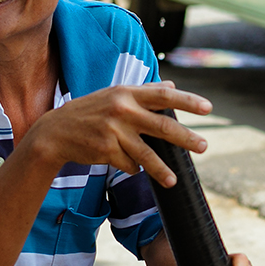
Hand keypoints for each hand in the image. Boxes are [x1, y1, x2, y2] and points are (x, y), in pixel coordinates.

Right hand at [26, 81, 211, 187]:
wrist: (55, 132)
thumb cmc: (89, 111)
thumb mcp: (114, 94)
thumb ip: (144, 91)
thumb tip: (173, 85)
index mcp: (127, 93)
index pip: (164, 95)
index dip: (188, 101)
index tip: (208, 108)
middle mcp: (122, 110)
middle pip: (162, 126)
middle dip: (186, 138)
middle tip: (204, 146)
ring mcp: (114, 131)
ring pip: (147, 154)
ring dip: (162, 170)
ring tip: (173, 180)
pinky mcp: (106, 151)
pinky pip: (129, 164)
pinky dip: (132, 167)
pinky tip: (127, 165)